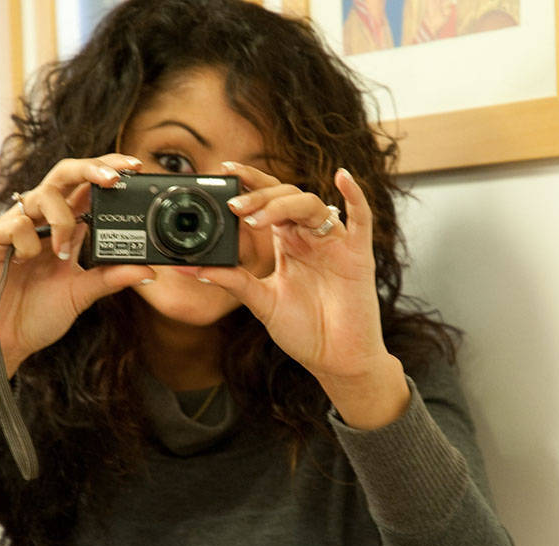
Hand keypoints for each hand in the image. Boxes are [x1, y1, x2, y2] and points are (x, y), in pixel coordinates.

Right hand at [0, 154, 155, 396]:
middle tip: (113, 177)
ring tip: (62, 254)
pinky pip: (13, 224)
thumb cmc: (39, 314)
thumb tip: (149, 270)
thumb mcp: (83, 293)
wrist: (5, 342)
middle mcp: (40, 220)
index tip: (135, 167)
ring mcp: (13, 227)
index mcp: (63, 227)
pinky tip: (25, 262)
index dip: (107, 171)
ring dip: (60, 220)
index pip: (86, 187)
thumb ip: (112, 278)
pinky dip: (27, 241)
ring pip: (41, 195)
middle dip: (90, 168)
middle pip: (63, 174)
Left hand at [198, 164, 409, 427]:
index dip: (250, 183)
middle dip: (259, 197)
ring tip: (256, 218)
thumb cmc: (304, 332)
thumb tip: (197, 268)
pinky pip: (361, 219)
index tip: (224, 171)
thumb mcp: (262, 302)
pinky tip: (342, 176)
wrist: (336, 361)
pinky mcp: (358, 256)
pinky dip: (355, 195)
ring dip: (282, 205)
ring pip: (310, 205)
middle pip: (286, 197)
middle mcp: (311, 238)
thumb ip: (234, 282)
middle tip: (235, 206)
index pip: (268, 202)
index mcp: (288, 244)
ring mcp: (335, 244)